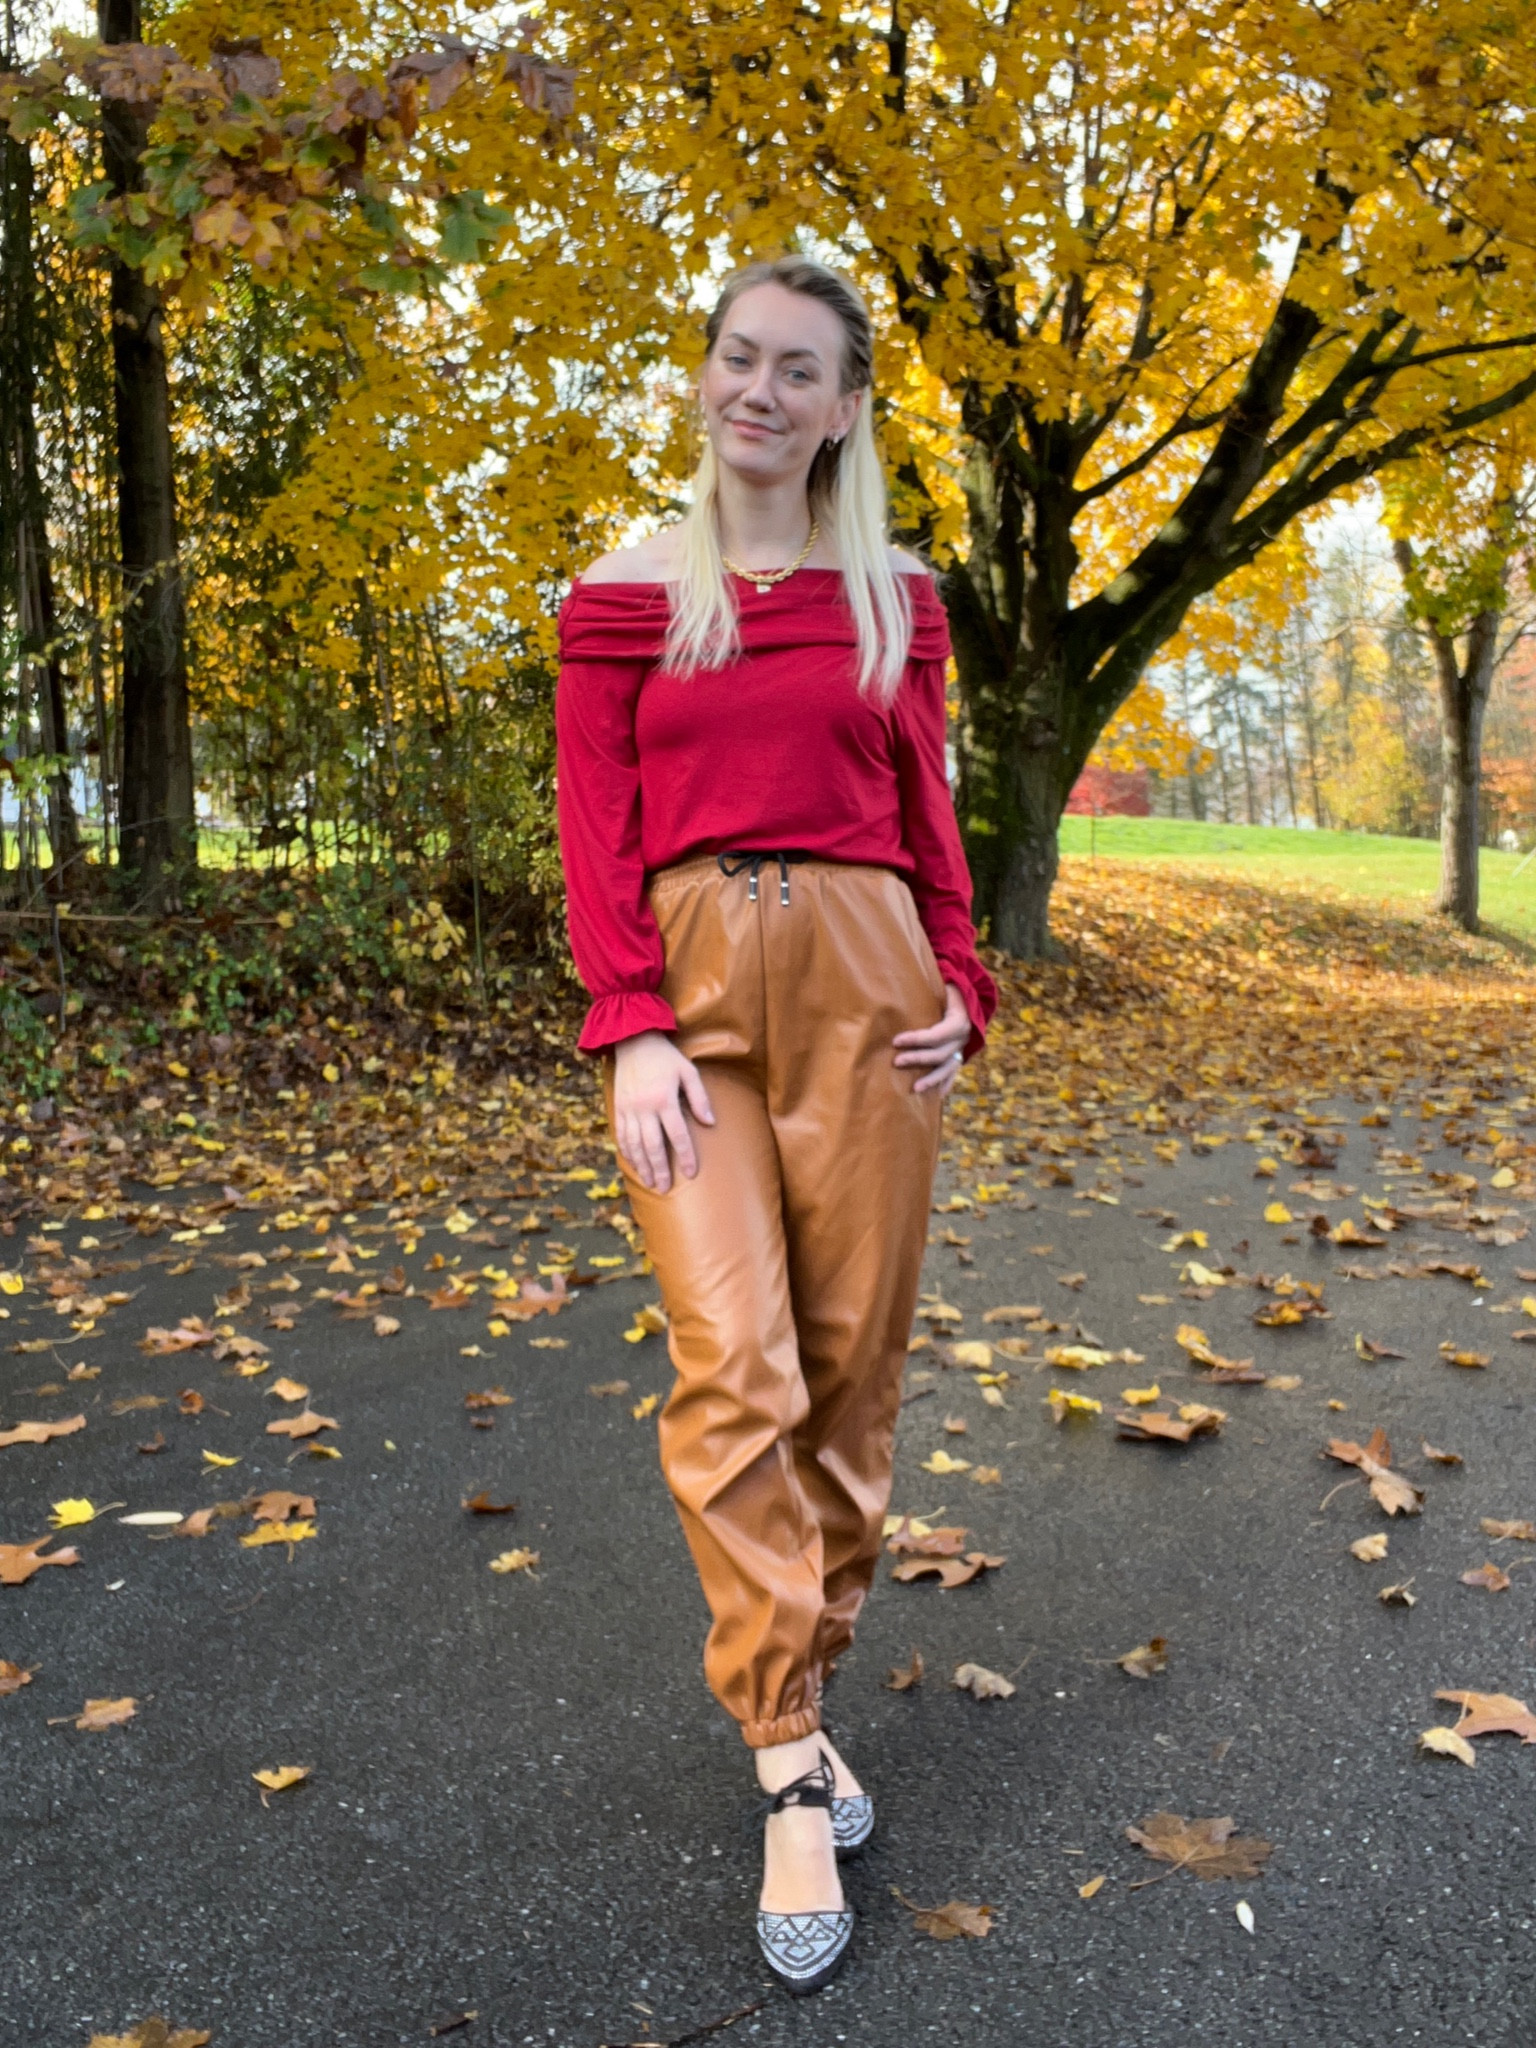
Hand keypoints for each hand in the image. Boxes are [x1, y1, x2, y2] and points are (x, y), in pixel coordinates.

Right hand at [612, 1030, 715, 1192]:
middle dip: (660, 1169)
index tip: (691, 1173)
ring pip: (634, 1145)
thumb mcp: (688, 1071)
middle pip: (653, 1145)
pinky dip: (627, 1152)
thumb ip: (700, 1097)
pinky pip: (621, 1135)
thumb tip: (710, 1123)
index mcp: (663, 1099)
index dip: (686, 1155)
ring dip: (642, 1166)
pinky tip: (634, 1164)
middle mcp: (644, 1107)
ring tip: (650, 1182)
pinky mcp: (617, 1107)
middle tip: (665, 1188)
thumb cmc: (666, 1057)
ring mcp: (628, 1109)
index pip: (677, 1135)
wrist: (632, 1040)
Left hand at [893, 983, 970, 1096]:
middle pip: (939, 1054)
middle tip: (896, 1062)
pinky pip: (953, 1072)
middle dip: (917, 1058)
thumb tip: (900, 990)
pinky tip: (938, 1096)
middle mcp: (963, 1039)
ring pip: (947, 1068)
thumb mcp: (945, 986)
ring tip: (915, 1088)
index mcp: (959, 1021)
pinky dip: (946, 1083)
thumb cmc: (951, 990)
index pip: (936, 1034)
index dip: (917, 1039)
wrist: (972, 996)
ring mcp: (962, 1049)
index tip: (896, 1040)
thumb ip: (930, 991)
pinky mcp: (960, 1055)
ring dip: (931, 1079)